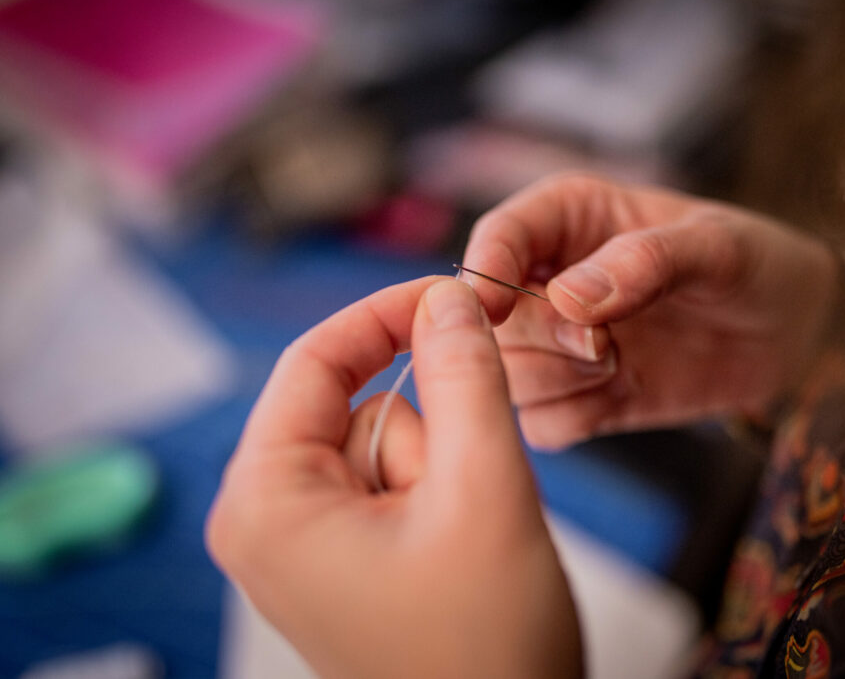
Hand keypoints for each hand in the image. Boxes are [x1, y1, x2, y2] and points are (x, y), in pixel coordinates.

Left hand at [206, 278, 581, 678]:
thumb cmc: (487, 648)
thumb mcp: (485, 492)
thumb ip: (466, 378)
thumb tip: (447, 298)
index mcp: (267, 501)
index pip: (313, 360)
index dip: (386, 314)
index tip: (455, 292)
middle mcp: (266, 518)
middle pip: (358, 403)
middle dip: (430, 429)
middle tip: (471, 489)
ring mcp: (302, 541)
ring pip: (387, 440)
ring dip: (443, 468)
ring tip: (467, 536)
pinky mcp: (341, 555)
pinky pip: (393, 481)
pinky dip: (440, 492)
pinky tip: (460, 548)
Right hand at [462, 173, 839, 447]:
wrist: (794, 334)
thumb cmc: (756, 265)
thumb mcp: (718, 247)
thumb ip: (647, 261)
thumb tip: (568, 299)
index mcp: (570, 218)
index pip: (501, 236)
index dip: (486, 270)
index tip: (494, 306)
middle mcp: (551, 279)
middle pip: (492, 320)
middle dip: (542, 337)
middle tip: (603, 342)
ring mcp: (561, 343)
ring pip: (508, 375)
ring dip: (558, 380)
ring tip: (619, 364)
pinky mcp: (579, 395)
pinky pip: (542, 423)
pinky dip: (574, 419)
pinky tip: (620, 395)